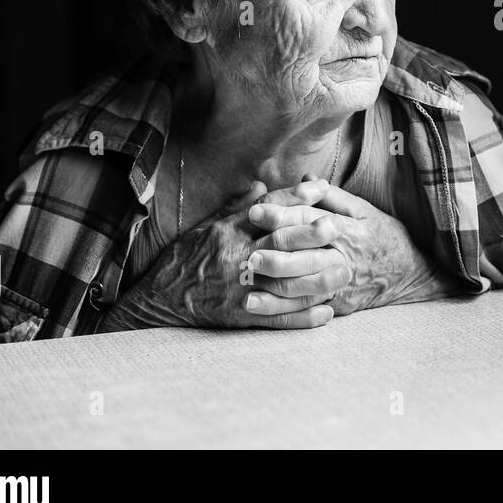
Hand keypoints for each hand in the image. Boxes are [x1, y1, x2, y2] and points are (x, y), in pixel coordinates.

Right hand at [98, 178, 338, 331]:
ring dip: (316, 278)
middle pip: (278, 241)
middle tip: (336, 226)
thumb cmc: (184, 260)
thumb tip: (261, 185)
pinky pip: (276, 317)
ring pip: (283, 281)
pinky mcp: (239, 314)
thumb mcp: (205, 227)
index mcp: (229, 231)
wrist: (158, 300)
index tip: (321, 187)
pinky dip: (303, 317)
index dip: (295, 196)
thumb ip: (235, 208)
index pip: (267, 209)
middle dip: (309, 234)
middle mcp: (236, 256)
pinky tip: (327, 313)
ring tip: (344, 272)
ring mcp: (238, 286)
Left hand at [247, 183, 461, 315]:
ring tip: (247, 282)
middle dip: (274, 255)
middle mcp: (343, 257)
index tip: (254, 212)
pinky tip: (258, 307)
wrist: (409, 273)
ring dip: (273, 285)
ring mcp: (342, 283)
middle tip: (247, 254)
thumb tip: (305, 178)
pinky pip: (307, 308)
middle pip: (305, 255)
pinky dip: (282, 309)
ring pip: (304, 286)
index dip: (282, 214)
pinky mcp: (339, 303)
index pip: (310, 219)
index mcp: (347, 228)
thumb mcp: (364, 209)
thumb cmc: (382, 235)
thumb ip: (332, 195)